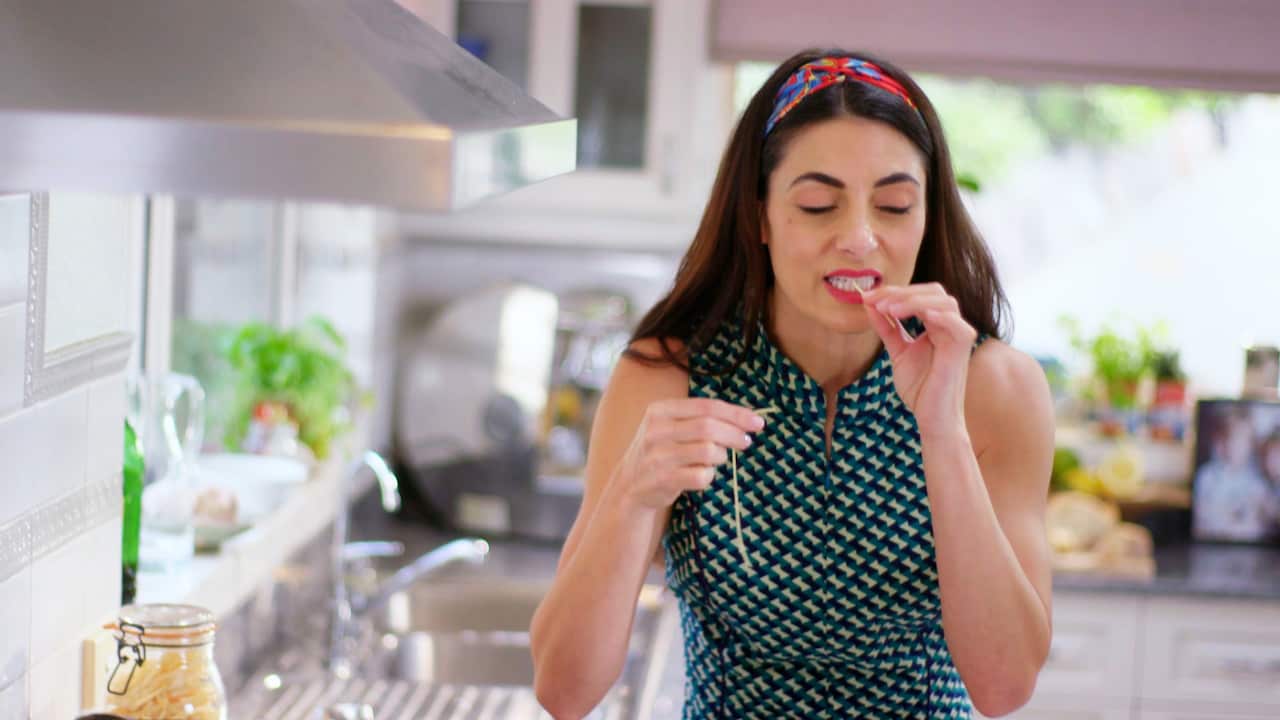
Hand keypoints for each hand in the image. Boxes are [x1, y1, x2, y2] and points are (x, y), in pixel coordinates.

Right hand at [613, 398, 763, 510]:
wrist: (630, 485)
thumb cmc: (661, 451)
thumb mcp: (671, 426)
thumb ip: (700, 418)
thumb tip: (746, 419)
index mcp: (660, 410)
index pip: (707, 406)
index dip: (736, 414)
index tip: (757, 422)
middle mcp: (656, 430)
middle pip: (708, 427)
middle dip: (735, 434)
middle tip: (747, 442)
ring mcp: (658, 456)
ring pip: (708, 451)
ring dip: (721, 456)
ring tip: (717, 459)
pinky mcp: (662, 480)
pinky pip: (701, 476)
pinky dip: (709, 476)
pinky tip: (702, 475)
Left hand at [860, 282, 976, 437]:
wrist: (933, 418)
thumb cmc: (920, 389)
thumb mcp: (897, 352)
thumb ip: (887, 328)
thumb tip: (869, 304)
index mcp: (936, 325)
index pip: (919, 294)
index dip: (893, 292)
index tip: (867, 297)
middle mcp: (949, 326)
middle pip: (933, 291)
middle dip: (901, 292)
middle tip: (875, 301)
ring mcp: (958, 336)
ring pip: (944, 302)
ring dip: (914, 301)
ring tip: (889, 310)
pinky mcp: (962, 350)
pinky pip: (957, 325)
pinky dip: (939, 316)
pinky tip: (920, 316)